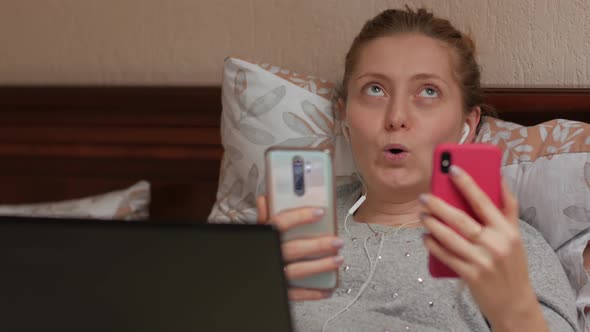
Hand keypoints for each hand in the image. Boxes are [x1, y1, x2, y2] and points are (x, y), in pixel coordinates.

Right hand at [256, 196, 343, 300]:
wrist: (240, 279)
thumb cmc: (256, 247)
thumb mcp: (256, 232)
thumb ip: (264, 217)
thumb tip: (266, 199)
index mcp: (265, 237)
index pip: (280, 223)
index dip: (300, 216)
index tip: (319, 212)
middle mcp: (270, 255)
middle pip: (294, 248)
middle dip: (319, 245)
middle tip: (337, 241)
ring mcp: (274, 272)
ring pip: (298, 271)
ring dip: (321, 266)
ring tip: (338, 260)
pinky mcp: (279, 289)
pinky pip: (296, 294)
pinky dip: (313, 293)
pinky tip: (327, 289)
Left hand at [420, 165, 547, 330]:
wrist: (514, 302)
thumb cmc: (512, 263)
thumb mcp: (515, 235)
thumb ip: (507, 207)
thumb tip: (499, 178)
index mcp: (507, 230)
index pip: (483, 201)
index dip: (467, 183)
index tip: (452, 169)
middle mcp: (495, 244)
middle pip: (461, 219)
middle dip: (439, 205)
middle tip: (424, 196)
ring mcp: (482, 261)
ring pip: (450, 237)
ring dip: (432, 224)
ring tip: (422, 215)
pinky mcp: (471, 275)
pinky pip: (446, 256)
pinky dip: (433, 245)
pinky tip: (425, 237)